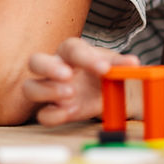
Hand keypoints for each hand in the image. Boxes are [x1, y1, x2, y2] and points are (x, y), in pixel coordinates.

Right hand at [23, 37, 139, 125]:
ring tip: (70, 94)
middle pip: (35, 61)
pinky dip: (52, 114)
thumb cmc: (103, 71)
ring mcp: (49, 89)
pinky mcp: (51, 110)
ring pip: (30, 87)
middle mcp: (54, 68)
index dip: (86, 58)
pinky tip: (69, 113)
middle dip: (48, 67)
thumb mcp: (114, 65)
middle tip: (68, 75)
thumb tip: (133, 63)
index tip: (104, 69)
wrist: (105, 90)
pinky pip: (41, 114)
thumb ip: (121, 64)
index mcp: (71, 52)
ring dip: (46, 91)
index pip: (72, 49)